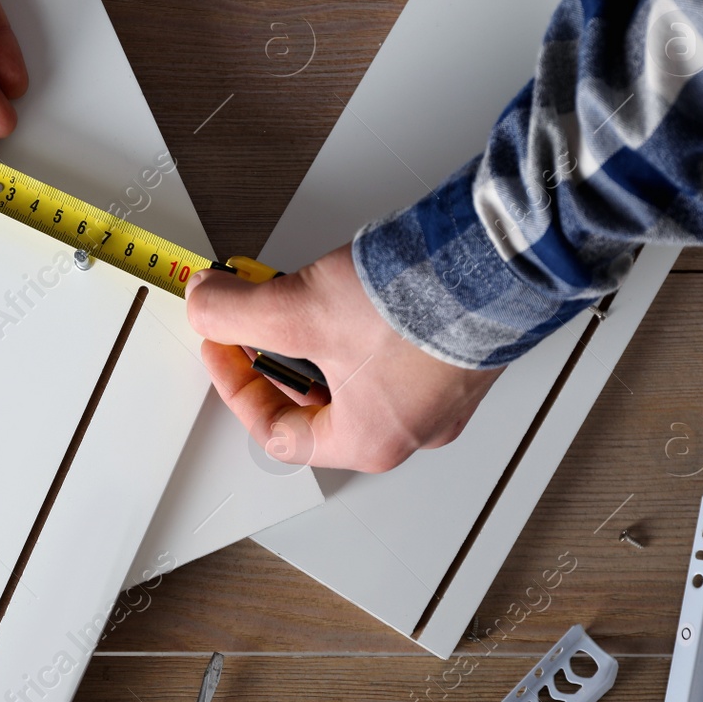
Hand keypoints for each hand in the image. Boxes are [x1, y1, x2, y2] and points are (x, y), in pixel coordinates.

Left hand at [185, 243, 502, 472]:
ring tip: (301, 291)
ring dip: (318, 335)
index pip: (278, 434)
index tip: (221, 346)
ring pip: (355, 373)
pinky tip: (352, 284)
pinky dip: (360, 322)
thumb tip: (205, 305)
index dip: (235, 387)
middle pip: (316, 404)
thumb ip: (235, 312)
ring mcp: (441, 390)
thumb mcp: (297, 309)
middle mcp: (411, 427)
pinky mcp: (458, 351)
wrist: (497, 261)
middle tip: (257, 316)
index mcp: (370, 440)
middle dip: (277, 356)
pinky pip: (394, 349)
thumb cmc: (421, 305)